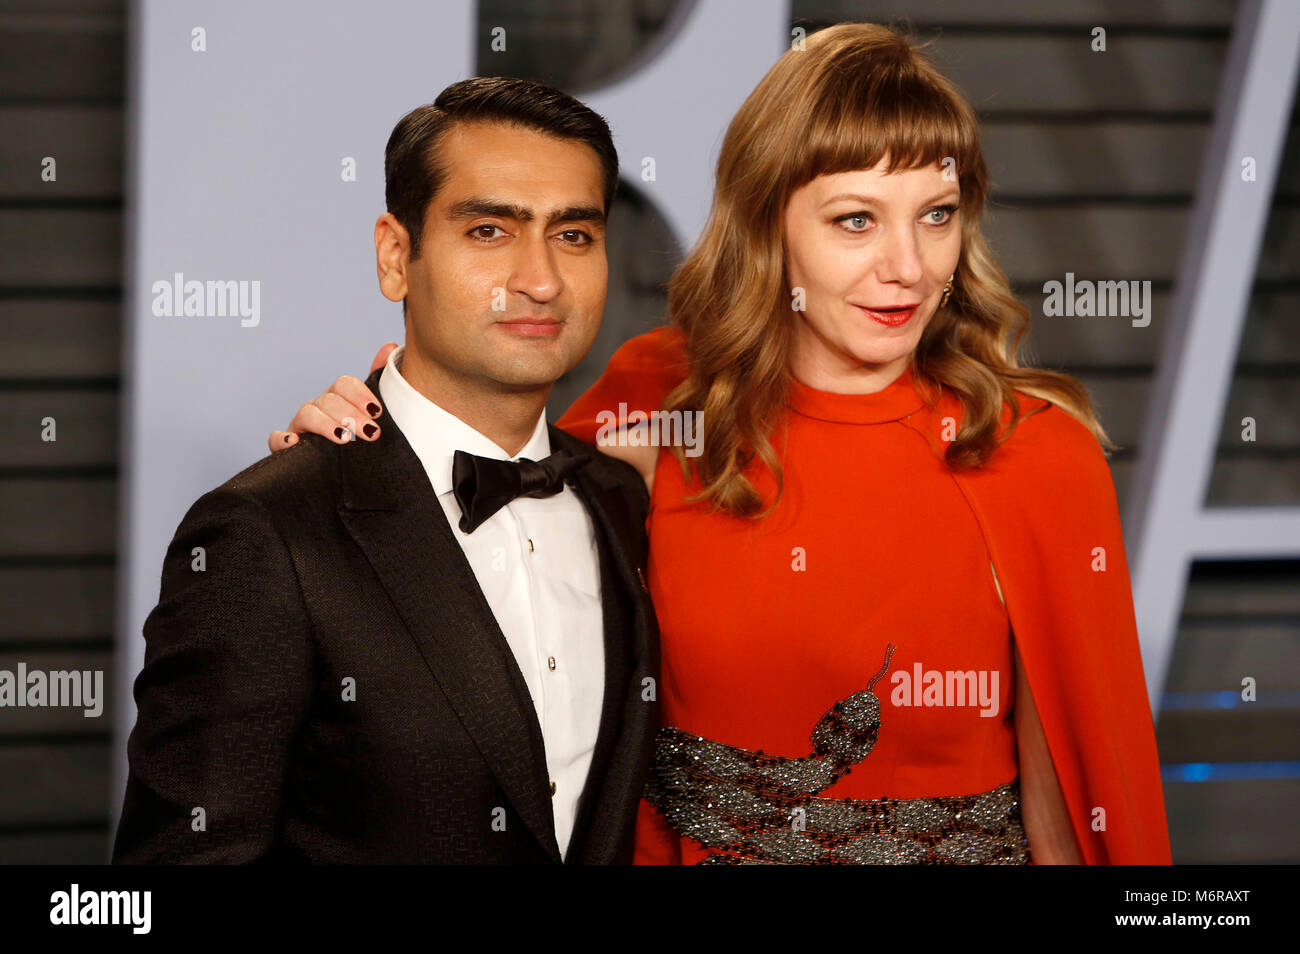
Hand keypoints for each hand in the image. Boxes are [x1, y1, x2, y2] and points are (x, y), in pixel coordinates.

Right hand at [268, 343, 397, 451]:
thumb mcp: (370, 413)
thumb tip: (390, 347)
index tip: (378, 413)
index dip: (361, 395)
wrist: (342, 474)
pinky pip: (277, 439)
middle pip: (329, 400)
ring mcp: (300, 425)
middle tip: (371, 433)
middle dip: (351, 415)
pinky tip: (295, 443)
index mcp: (337, 398)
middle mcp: (318, 407)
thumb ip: (379, 380)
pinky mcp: (286, 446)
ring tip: (344, 438)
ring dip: (325, 424)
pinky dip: (282, 439)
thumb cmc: (355, 438)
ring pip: (307, 414)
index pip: (344, 385)